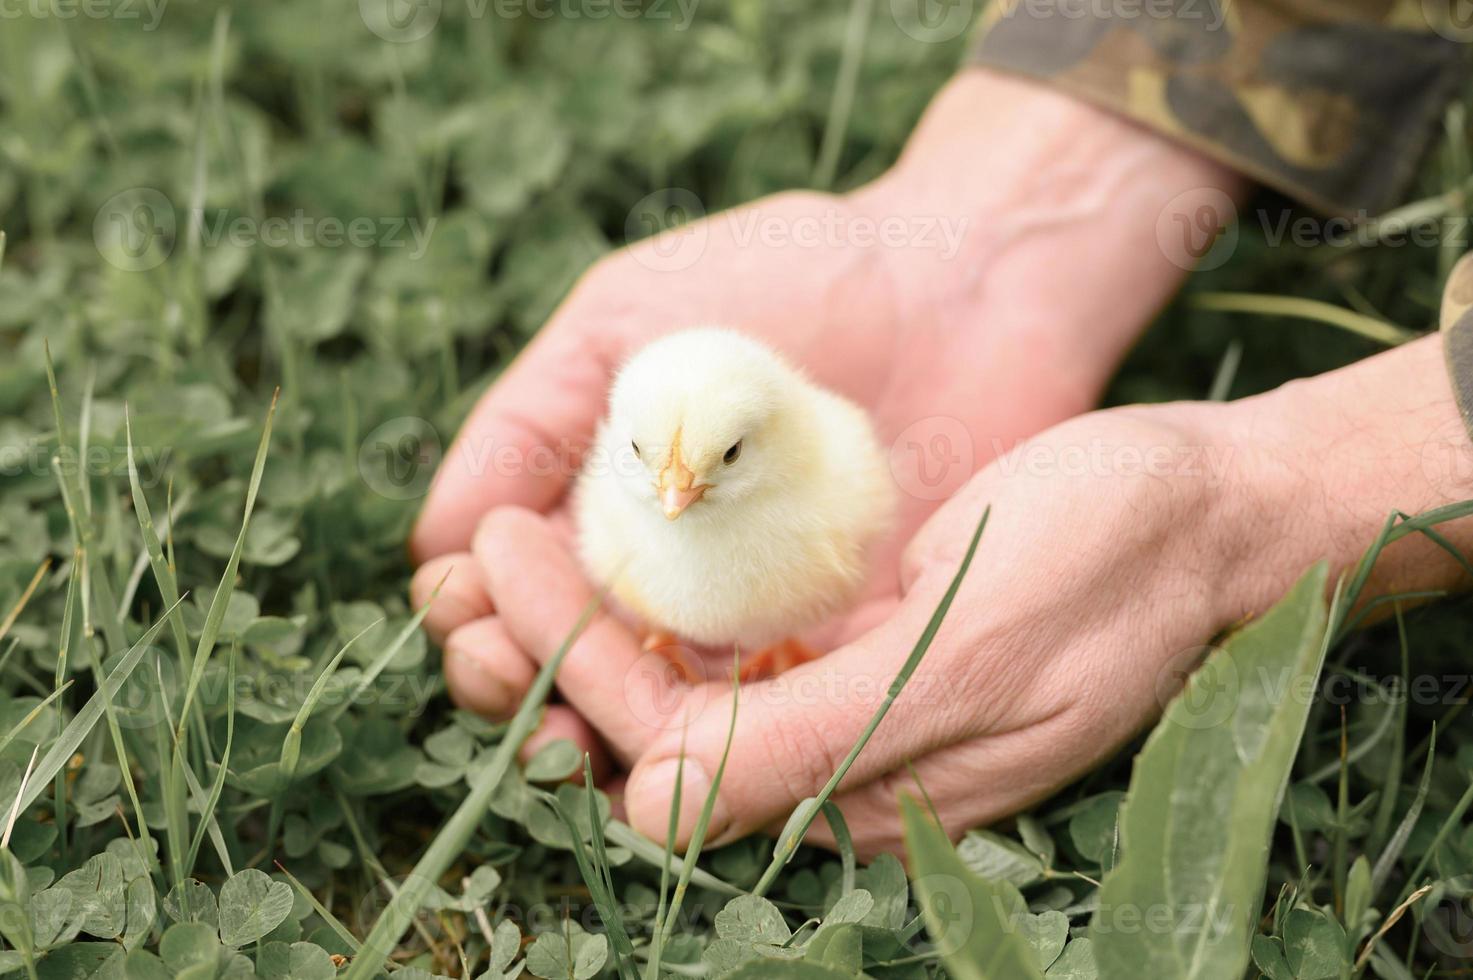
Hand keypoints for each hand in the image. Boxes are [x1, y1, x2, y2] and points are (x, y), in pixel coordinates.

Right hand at [410, 69, 1244, 754]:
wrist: (966, 275)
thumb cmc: (792, 271)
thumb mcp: (629, 317)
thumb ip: (531, 421)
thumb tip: (436, 541)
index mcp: (607, 509)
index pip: (510, 593)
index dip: (475, 612)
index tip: (472, 598)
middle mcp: (673, 581)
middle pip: (571, 668)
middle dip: (520, 684)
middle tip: (512, 673)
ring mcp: (760, 622)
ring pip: (661, 719)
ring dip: (604, 737)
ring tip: (577, 730)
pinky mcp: (850, 648)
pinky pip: (776, 723)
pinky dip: (726, 748)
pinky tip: (690, 742)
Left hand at [449, 333, 1472, 856]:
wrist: (1199, 512)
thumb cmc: (1104, 560)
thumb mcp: (969, 649)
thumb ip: (814, 740)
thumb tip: (654, 801)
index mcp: (871, 791)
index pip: (674, 758)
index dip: (578, 667)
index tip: (508, 546)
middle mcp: (846, 775)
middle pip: (655, 746)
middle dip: (555, 655)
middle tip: (484, 551)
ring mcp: (852, 718)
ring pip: (676, 704)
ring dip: (587, 631)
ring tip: (514, 544)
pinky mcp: (861, 662)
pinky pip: (726, 657)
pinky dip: (653, 610)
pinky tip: (610, 547)